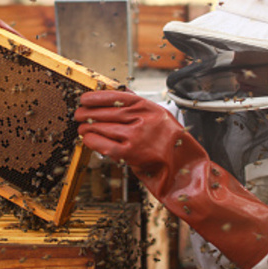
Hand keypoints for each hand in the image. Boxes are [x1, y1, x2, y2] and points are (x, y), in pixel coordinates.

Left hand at [75, 89, 267, 268]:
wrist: (188, 172)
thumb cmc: (175, 149)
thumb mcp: (162, 122)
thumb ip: (141, 114)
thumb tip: (116, 108)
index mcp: (151, 108)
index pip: (119, 96)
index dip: (99, 96)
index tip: (86, 97)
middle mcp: (145, 119)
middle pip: (108, 111)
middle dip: (89, 112)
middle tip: (79, 114)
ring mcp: (138, 136)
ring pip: (105, 126)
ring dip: (88, 126)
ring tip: (81, 127)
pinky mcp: (133, 153)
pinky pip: (106, 144)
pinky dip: (93, 141)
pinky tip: (86, 139)